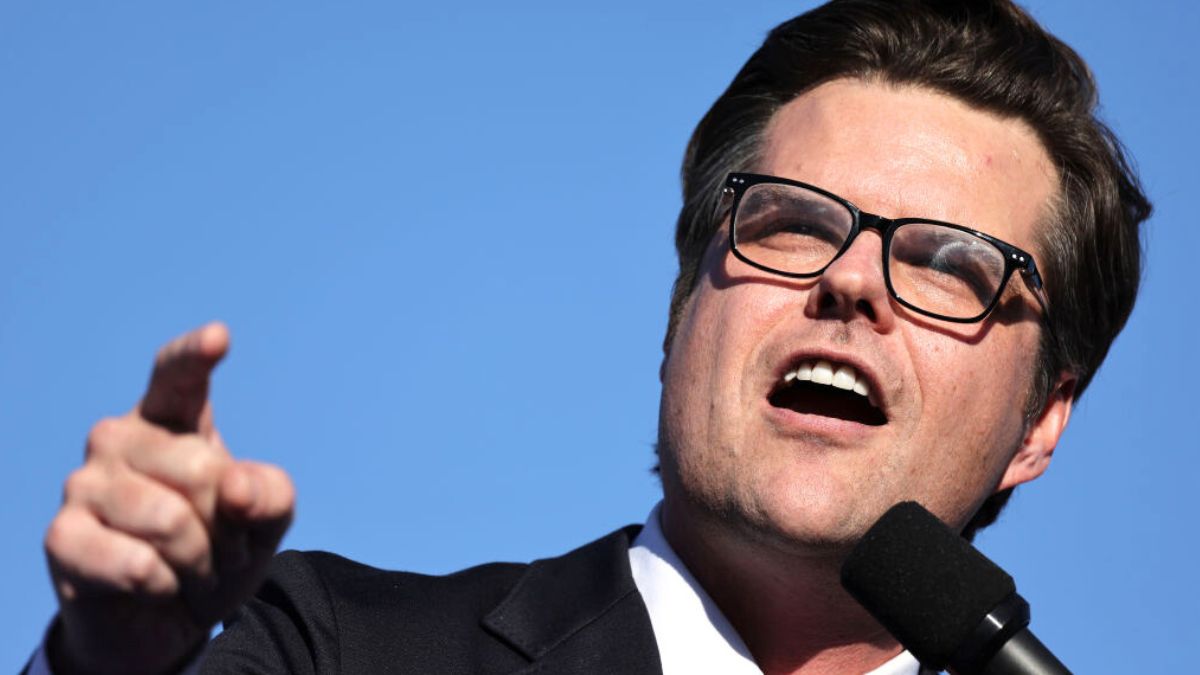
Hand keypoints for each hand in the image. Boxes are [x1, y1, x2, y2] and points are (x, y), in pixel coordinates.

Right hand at [43, 323, 294, 674]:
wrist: (166, 622)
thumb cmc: (217, 553)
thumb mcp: (264, 523)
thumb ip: (271, 495)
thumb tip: (235, 485)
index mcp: (171, 419)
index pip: (178, 376)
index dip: (195, 357)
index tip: (218, 337)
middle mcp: (119, 437)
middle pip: (201, 469)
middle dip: (228, 525)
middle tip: (223, 549)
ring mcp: (84, 483)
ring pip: (170, 520)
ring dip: (201, 562)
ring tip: (195, 570)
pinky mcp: (63, 536)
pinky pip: (137, 563)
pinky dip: (165, 586)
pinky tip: (156, 587)